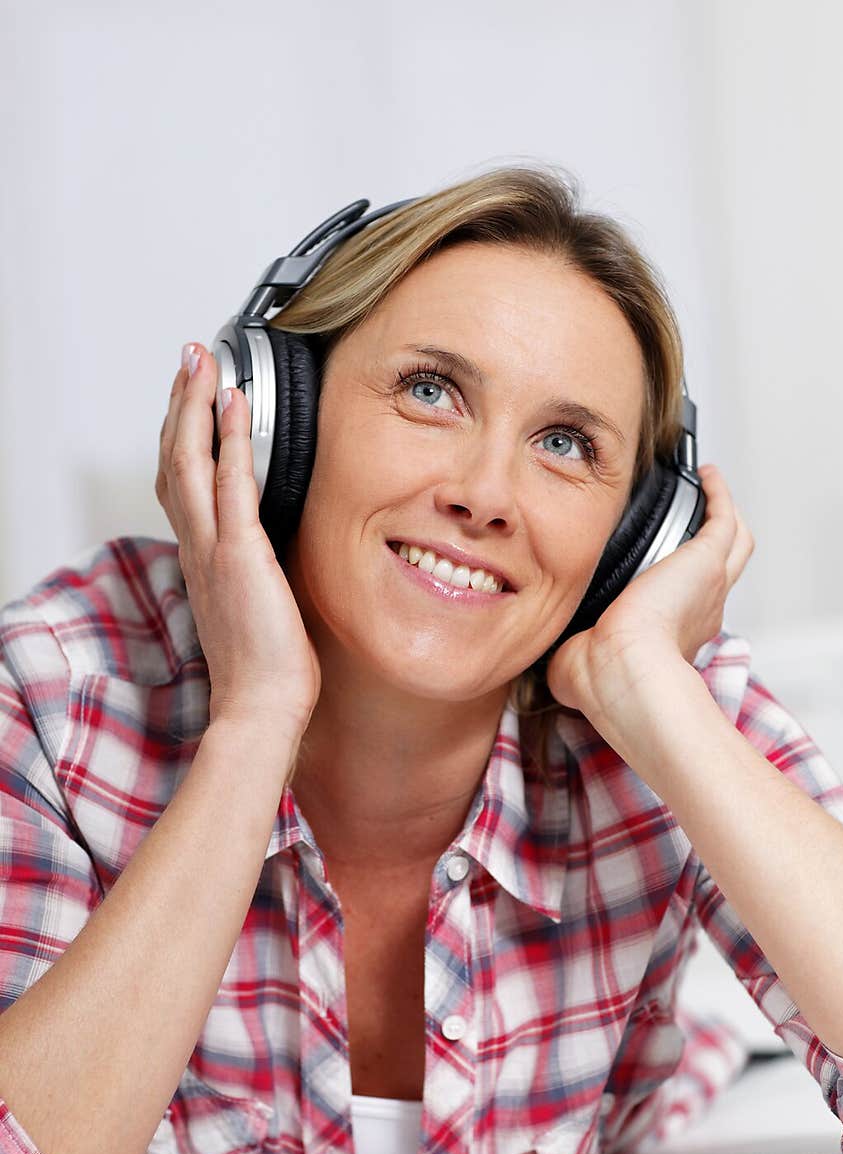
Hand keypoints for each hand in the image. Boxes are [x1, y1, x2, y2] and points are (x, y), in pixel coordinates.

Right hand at [156, 343, 320, 767]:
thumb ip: (256, 576)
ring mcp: (214, 550)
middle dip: (179, 405)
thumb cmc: (267, 673)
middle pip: (173, 461)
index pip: (182, 487)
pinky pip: (231, 483)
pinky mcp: (240, 555)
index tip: (192, 403)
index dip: (182, 440)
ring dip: (194, 405)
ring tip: (201, 362)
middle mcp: (198, 550)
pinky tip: (235, 403)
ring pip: (188, 461)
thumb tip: (275, 558)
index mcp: (203, 562)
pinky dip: (230, 438)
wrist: (263, 710)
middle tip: (189, 361)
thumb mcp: (258, 610)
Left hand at [546, 464, 754, 727]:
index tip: (663, 573)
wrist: (621, 669)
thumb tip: (546, 653)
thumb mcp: (578, 660)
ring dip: (724, 516)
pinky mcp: (705, 559)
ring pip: (734, 544)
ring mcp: (708, 585)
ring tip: (711, 491)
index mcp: (673, 637)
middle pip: (722, 572)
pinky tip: (705, 475)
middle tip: (697, 522)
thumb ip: (567, 648)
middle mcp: (700, 611)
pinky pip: (723, 517)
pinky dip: (718, 494)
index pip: (686, 606)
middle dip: (710, 547)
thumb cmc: (602, 676)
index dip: (680, 588)